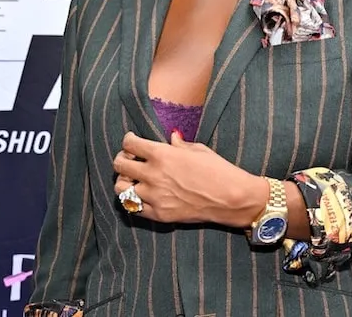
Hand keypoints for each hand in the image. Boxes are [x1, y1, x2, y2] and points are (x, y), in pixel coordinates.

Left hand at [113, 131, 265, 226]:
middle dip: (122, 159)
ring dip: (124, 181)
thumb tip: (172, 138)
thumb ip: (180, 145)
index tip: (131, 141)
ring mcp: (154, 197)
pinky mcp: (158, 214)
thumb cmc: (219, 170)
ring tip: (134, 179)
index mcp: (163, 155)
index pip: (130, 144)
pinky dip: (134, 200)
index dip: (128, 140)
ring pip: (121, 189)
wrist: (231, 198)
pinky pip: (133, 208)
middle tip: (130, 159)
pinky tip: (142, 196)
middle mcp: (153, 175)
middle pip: (120, 165)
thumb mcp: (200, 151)